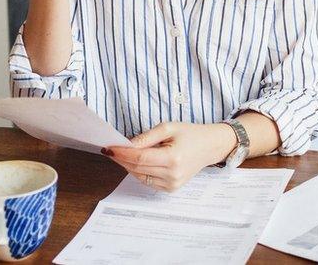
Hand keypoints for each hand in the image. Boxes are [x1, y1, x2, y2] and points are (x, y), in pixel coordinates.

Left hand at [103, 122, 236, 191]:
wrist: (209, 147)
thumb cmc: (190, 134)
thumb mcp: (169, 128)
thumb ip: (147, 137)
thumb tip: (127, 145)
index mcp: (173, 158)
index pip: (140, 158)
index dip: (122, 153)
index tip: (108, 147)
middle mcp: (173, 174)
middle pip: (137, 168)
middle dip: (121, 159)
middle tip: (110, 149)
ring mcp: (172, 184)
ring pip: (139, 176)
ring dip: (128, 165)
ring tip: (121, 154)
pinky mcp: (171, 188)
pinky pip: (147, 181)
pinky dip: (138, 171)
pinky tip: (136, 162)